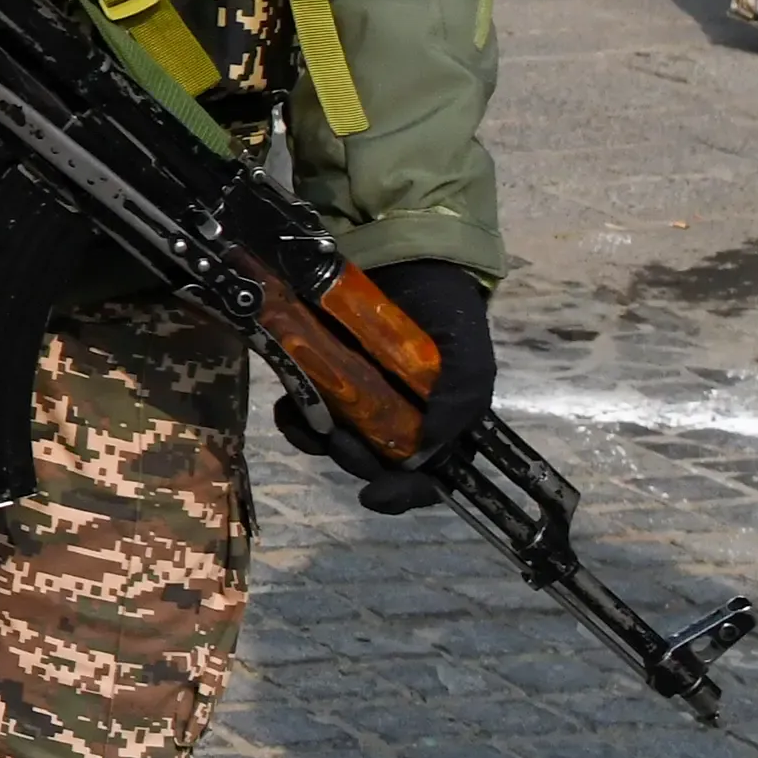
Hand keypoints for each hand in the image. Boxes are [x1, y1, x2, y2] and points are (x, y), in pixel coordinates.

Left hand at [275, 260, 496, 511]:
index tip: (376, 497)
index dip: (404, 495)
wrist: (404, 260)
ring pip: (334, 444)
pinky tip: (289, 404)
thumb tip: (431, 445)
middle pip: (373, 464)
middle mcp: (397, 421)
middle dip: (354, 459)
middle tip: (341, 439)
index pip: (426, 479)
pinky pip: (303, 416)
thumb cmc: (444, 310)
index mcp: (438, 425)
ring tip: (310, 416)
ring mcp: (358, 402)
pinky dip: (293, 417)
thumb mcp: (468, 351)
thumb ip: (464, 395)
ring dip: (318, 440)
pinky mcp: (324, 381)